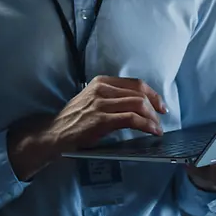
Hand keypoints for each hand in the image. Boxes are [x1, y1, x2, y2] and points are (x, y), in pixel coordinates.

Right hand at [8, 76, 166, 180]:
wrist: (54, 133)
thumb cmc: (74, 119)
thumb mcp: (93, 100)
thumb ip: (112, 97)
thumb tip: (138, 105)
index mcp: (101, 82)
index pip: (135, 83)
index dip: (152, 94)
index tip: (160, 105)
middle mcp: (102, 89)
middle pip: (139, 93)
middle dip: (155, 106)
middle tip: (161, 118)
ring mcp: (101, 104)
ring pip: (137, 105)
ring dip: (152, 118)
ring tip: (157, 128)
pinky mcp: (101, 120)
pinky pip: (131, 119)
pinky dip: (145, 125)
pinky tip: (151, 131)